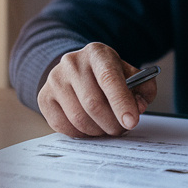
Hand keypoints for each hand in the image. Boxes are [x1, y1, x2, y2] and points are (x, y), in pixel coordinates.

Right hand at [37, 43, 158, 137]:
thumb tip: (138, 107)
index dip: (121, 102)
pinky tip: (90, 127)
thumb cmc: (108, 76)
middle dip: (112, 124)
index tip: (131, 122)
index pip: (109, 78)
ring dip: (98, 131)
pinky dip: (80, 134)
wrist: (77, 70)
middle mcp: (72, 63)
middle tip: (121, 129)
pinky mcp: (44, 97)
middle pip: (93, 103)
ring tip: (107, 128)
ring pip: (78, 118)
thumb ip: (143, 89)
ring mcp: (55, 79)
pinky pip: (63, 126)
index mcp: (97, 53)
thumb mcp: (130, 75)